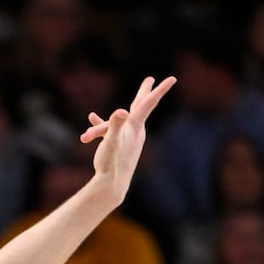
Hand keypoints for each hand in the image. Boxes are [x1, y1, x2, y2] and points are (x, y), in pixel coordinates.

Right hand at [82, 75, 176, 199]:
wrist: (111, 185)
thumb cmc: (112, 163)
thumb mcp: (111, 141)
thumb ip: (115, 124)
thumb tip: (121, 112)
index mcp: (135, 126)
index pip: (149, 103)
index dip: (160, 89)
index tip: (173, 78)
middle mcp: (134, 131)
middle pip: (141, 106)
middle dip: (145, 92)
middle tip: (150, 79)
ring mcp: (127, 138)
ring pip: (118, 121)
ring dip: (102, 123)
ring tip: (92, 117)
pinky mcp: (119, 146)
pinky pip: (109, 131)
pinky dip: (99, 127)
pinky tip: (89, 125)